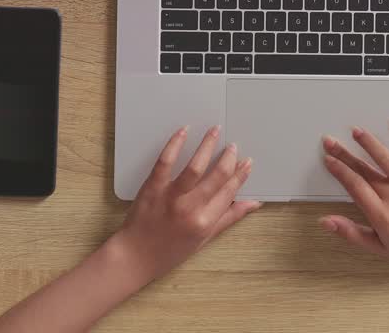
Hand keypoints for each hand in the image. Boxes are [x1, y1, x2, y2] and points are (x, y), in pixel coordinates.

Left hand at [111, 126, 260, 281]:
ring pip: (195, 166)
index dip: (240, 175)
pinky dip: (175, 145)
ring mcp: (171, 197)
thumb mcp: (204, 239)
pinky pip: (165, 162)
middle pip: (217, 176)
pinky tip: (183, 132)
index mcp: (206, 222)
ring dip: (207, 146)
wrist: (136, 256)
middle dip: (228, 158)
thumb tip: (253, 204)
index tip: (246, 162)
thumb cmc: (169, 252)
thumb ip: (229, 218)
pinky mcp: (153, 188)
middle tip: (232, 146)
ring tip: (215, 131)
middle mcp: (191, 208)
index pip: (229, 191)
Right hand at [320, 124, 388, 268]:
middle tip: (330, 142)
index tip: (329, 160)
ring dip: (369, 143)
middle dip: (344, 154)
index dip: (339, 171)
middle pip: (364, 170)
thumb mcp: (380, 247)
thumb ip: (351, 233)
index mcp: (382, 214)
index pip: (354, 186)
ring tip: (356, 132)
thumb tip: (327, 222)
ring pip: (386, 158)